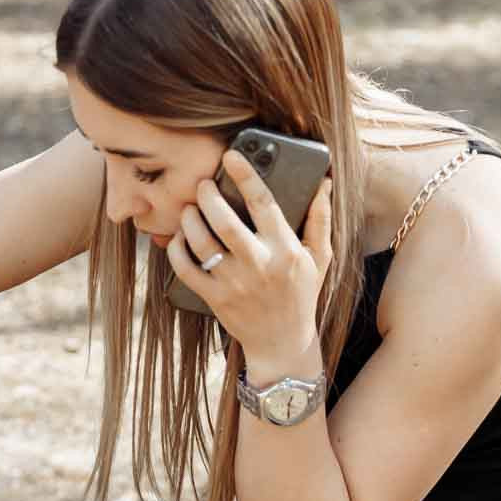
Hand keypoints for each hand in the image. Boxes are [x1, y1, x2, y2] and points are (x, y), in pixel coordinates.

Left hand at [167, 152, 333, 363]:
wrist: (282, 343)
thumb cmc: (301, 295)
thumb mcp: (320, 258)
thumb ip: (320, 219)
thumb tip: (324, 182)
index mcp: (286, 250)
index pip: (264, 203)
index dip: (245, 175)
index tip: (231, 156)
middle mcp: (259, 265)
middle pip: (225, 221)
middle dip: (208, 195)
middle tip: (203, 184)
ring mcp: (234, 284)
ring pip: (202, 242)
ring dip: (190, 219)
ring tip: (190, 208)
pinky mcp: (215, 299)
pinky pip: (186, 269)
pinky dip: (176, 249)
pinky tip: (178, 237)